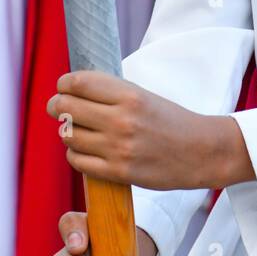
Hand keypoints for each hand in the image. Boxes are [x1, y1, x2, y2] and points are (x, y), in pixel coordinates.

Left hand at [47, 70, 249, 190]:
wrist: (200, 151)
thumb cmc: (169, 120)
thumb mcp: (143, 96)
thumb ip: (110, 93)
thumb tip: (70, 90)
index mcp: (129, 95)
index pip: (78, 83)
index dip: (64, 83)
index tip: (63, 86)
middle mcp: (121, 120)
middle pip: (66, 108)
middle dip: (56, 106)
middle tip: (58, 107)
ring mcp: (118, 148)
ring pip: (68, 135)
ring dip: (68, 131)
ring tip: (78, 130)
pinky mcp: (118, 172)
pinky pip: (77, 161)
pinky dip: (75, 154)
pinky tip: (85, 150)